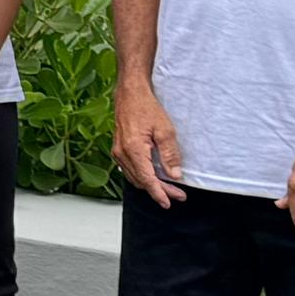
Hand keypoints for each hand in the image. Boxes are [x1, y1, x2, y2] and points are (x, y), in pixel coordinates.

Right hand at [111, 79, 184, 208]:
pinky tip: (152, 176)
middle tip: (177, 195)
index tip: (168, 202)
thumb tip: (174, 174)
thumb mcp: (165, 129)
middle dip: (159, 190)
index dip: (159, 193)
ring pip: (134, 177)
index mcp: (133, 150)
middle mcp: (122, 153)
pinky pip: (129, 169)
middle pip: (141, 181)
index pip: (147, 179)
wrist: (130, 93)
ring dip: (151, 184)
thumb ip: (169, 154)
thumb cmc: (146, 107)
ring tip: (168, 188)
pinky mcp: (118, 149)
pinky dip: (142, 176)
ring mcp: (118, 152)